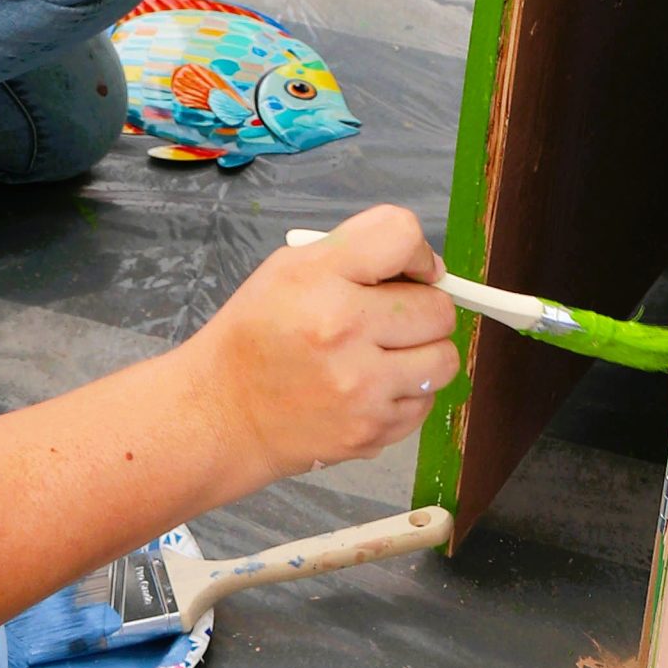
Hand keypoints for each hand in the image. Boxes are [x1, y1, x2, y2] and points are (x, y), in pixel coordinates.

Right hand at [188, 206, 456, 481]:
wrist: (224, 413)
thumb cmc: (256, 335)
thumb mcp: (287, 270)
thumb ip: (354, 254)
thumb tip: (426, 269)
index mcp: (316, 278)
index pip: (402, 237)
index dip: (416, 253)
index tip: (409, 270)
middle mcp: (342, 330)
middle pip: (438, 307)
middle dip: (422, 309)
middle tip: (390, 318)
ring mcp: (361, 387)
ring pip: (444, 359)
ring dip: (422, 354)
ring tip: (385, 354)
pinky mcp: (372, 430)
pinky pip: (426, 401)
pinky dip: (406, 393)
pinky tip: (370, 388)